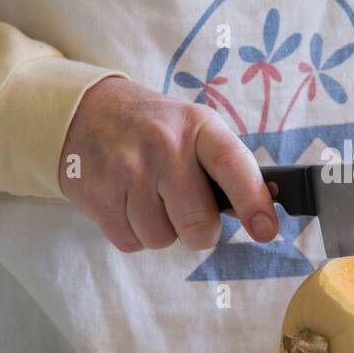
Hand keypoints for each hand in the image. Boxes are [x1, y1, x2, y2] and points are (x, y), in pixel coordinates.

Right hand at [58, 77, 277, 252]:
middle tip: (187, 209)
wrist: (86, 110)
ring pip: (162, 239)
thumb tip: (260, 218)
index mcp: (198, 126)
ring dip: (161, 229)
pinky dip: (133, 232)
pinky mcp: (98, 194)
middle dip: (199, 230)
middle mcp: (163, 145)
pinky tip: (127, 202)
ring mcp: (127, 170)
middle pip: (197, 224)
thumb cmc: (155, 129)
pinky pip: (131, 242)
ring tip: (149, 195)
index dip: (253, 201)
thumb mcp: (195, 131)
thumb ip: (227, 171)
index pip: (232, 164)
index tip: (266, 230)